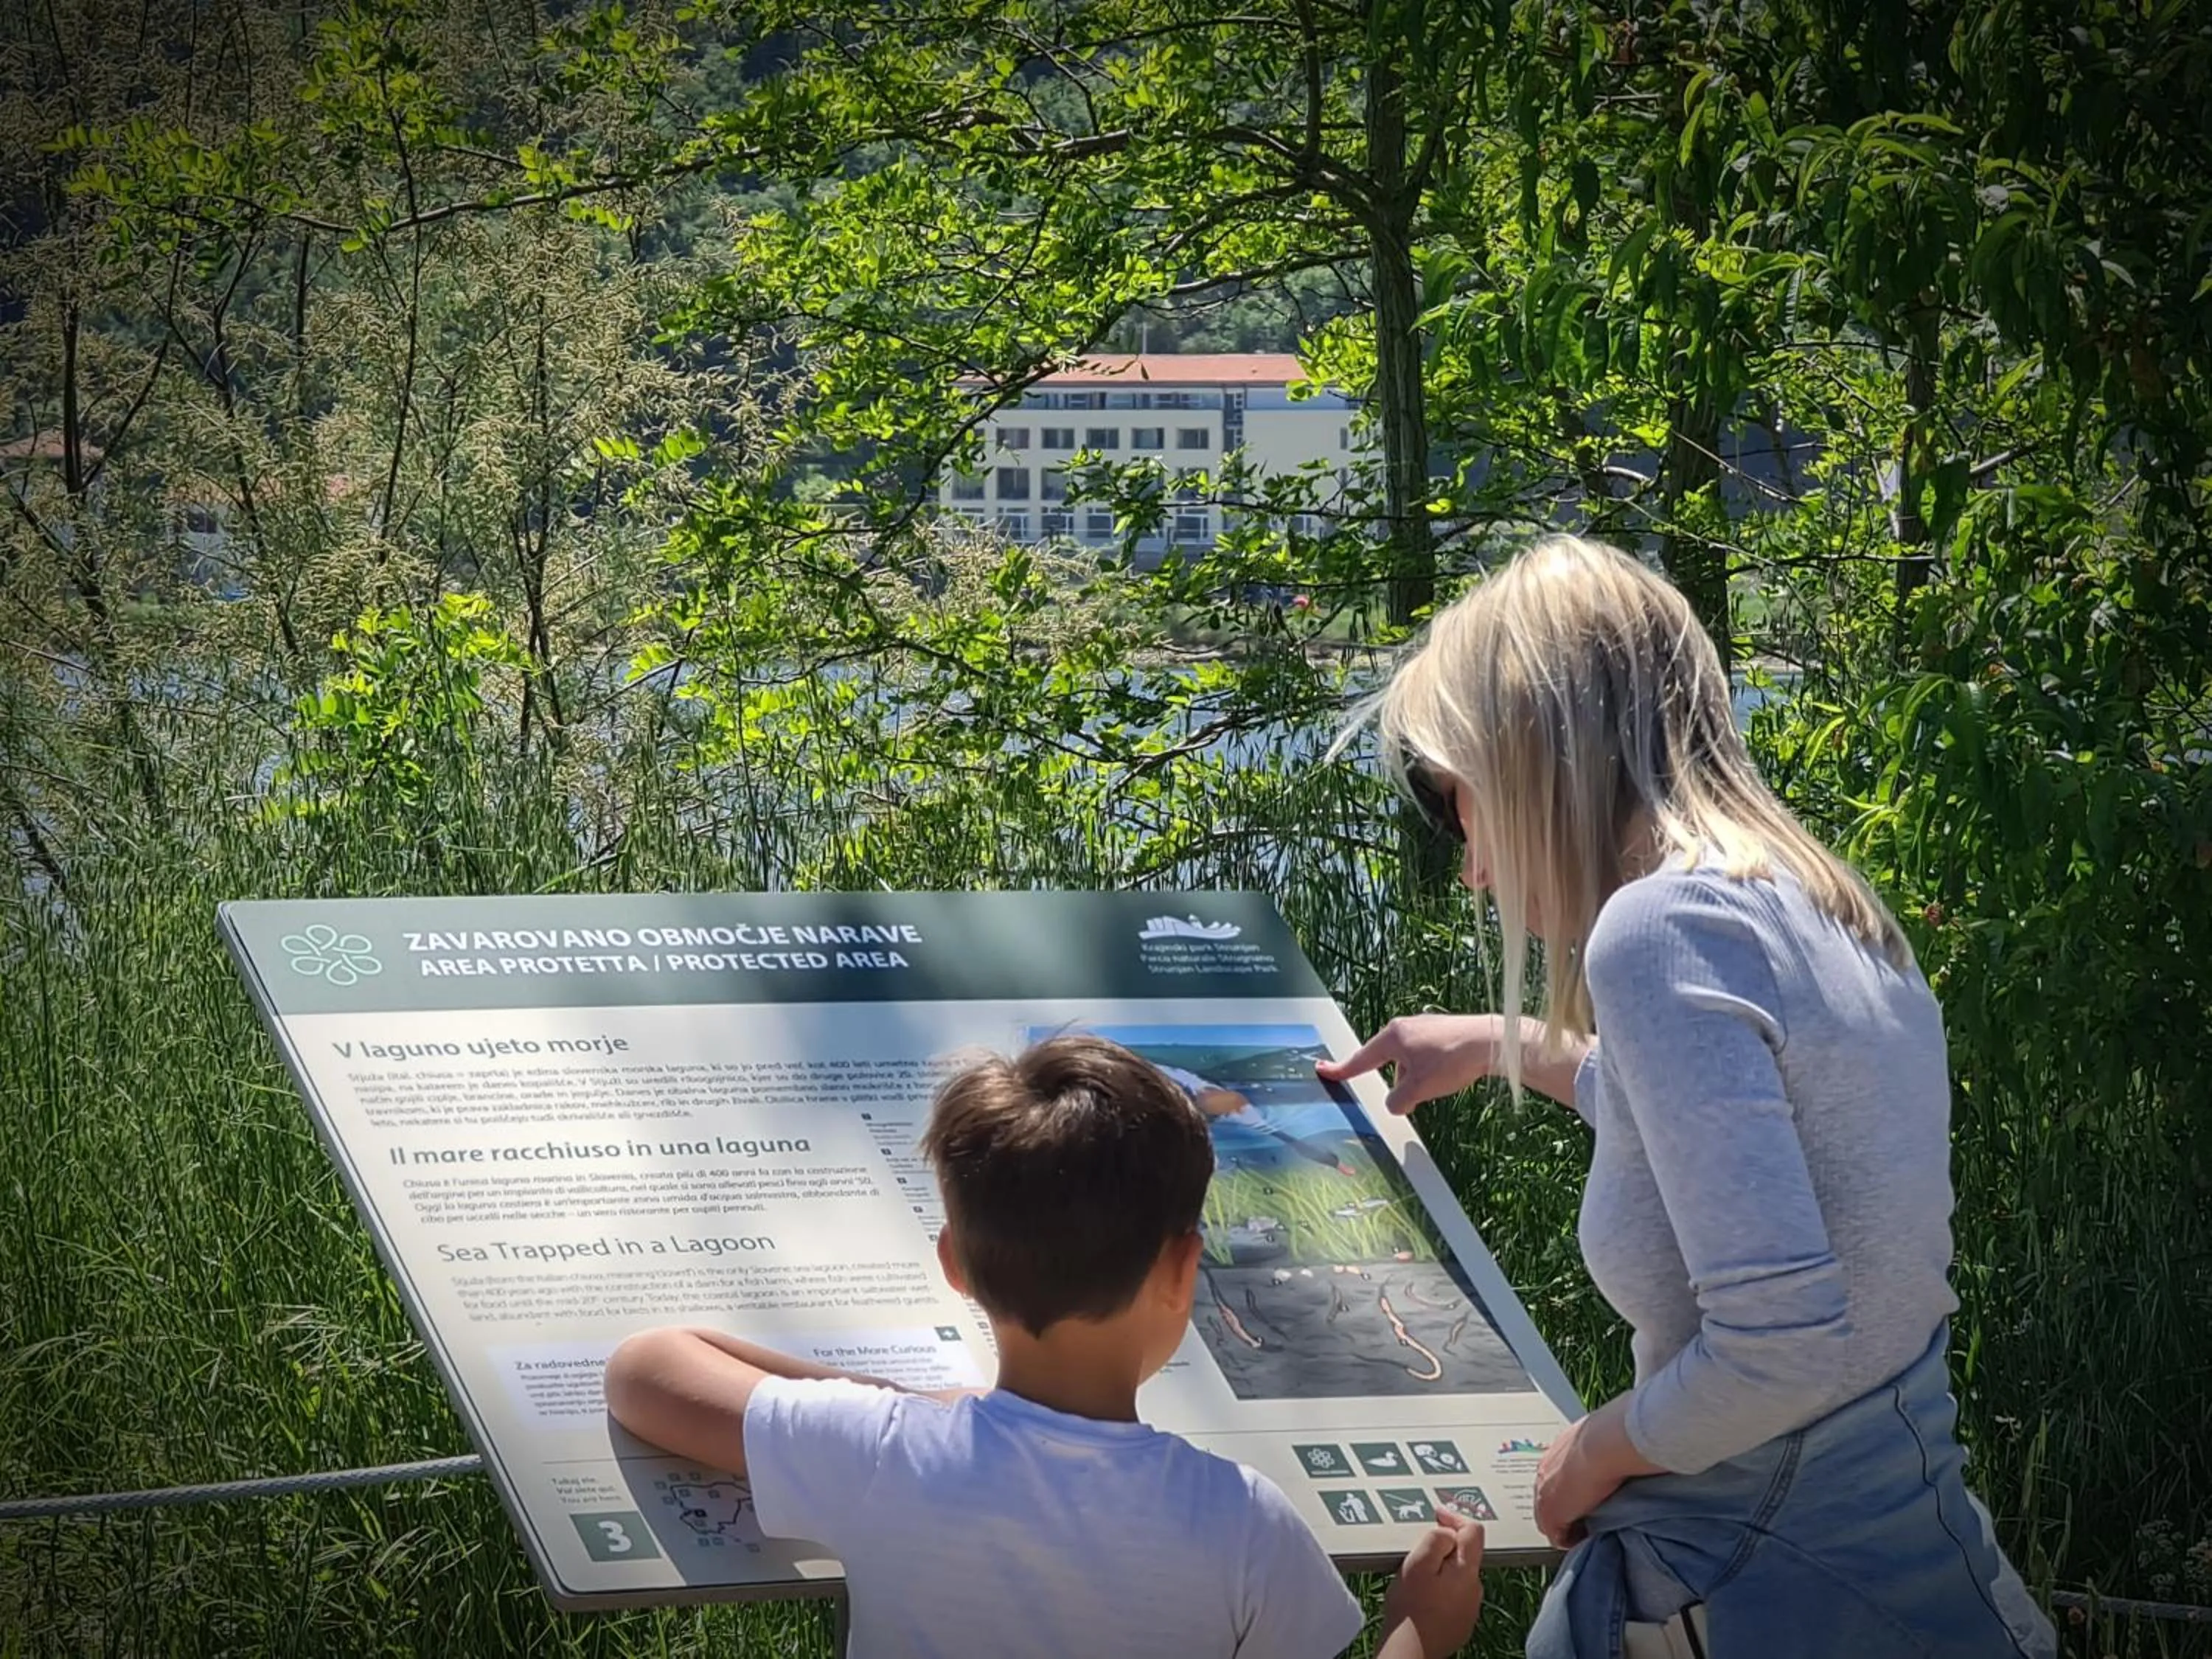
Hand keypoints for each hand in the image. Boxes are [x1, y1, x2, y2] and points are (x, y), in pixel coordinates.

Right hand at [1316, 1014, 1502, 1114]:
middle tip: (1411, 1096)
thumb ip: (1397, 1101)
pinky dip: (1431, 1070)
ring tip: (1439, 1085)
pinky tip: (1448, 1076)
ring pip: (1409, 1061)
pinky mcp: (1443, 1031)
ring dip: (1417, 1077)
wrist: (1491, 1042)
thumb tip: (1394, 1105)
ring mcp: (1425, 1027)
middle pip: (1387, 1061)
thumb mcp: (1418, 1089)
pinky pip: (1426, 1055)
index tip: (1322, 1069)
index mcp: (1392, 1037)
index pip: (1361, 1059)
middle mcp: (1405, 1027)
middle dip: (1398, 1082)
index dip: (1341, 1069)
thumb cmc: (1453, 1060)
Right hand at [1379, 1508, 1484, 1657]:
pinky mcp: (1461, 1623)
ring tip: (1417, 1578)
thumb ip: (1436, 1540)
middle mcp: (1474, 1589)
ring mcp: (1469, 1608)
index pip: (1474, 1530)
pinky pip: (1454, 1596)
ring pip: (1459, 1576)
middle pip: (1466, 1553)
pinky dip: (1441, 1591)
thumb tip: (1450, 1531)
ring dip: (1442, 1570)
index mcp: (1467, 1571)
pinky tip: (1422, 1598)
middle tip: (1419, 1550)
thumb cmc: (1410, 1609)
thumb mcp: (1417, 1563)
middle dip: (1445, 1546)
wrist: (1409, 1651)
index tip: (1437, 1514)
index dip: (1454, 1517)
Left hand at [1533, 1397, 1656, 1548]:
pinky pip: (1557, 1537)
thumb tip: (1618, 1456)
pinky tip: (1590, 1539)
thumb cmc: (1612, 1437)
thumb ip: (1601, 1452)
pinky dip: (1572, 1541)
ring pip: (1552, 1521)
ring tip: (1593, 1532)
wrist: (1604, 1444)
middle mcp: (1545, 1472)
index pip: (1558, 1480)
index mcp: (1558, 1453)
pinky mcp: (1551, 1515)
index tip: (1590, 1501)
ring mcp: (1544, 1494)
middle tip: (1591, 1521)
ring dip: (1571, 1527)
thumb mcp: (1602, 1441)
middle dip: (1569, 1512)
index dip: (1574, 1494)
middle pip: (1551, 1500)